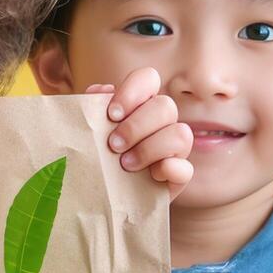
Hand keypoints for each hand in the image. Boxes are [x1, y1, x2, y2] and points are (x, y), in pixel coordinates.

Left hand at [96, 67, 193, 199]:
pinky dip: (169, 169)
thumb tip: (102, 90)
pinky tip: (151, 176)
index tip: (112, 114)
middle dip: (136, 126)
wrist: (97, 194)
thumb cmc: (93, 156)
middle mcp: (161, 121)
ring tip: (124, 164)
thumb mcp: (87, 132)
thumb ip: (91, 109)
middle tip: (113, 145)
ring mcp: (173, 148)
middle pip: (165, 106)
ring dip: (150, 148)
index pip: (148, 78)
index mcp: (139, 103)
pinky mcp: (178, 175)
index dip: (132, 92)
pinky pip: (185, 168)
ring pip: (181, 134)